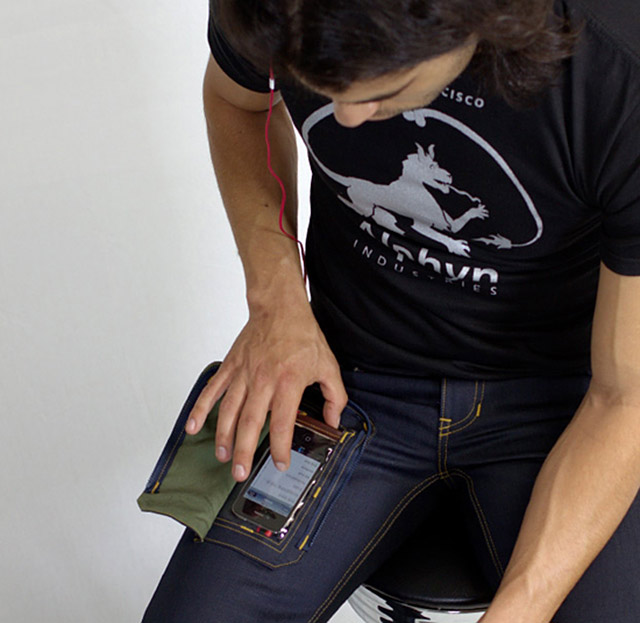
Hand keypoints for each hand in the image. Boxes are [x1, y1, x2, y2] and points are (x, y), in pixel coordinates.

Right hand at [185, 300, 347, 481]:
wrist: (279, 308)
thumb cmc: (302, 335)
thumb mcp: (327, 365)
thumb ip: (335, 396)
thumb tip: (334, 421)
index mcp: (288, 383)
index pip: (282, 423)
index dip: (280, 448)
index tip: (280, 464)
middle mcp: (263, 381)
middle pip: (249, 423)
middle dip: (243, 451)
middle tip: (239, 473)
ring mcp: (243, 374)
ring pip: (228, 411)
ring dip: (223, 436)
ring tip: (222, 457)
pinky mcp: (231, 367)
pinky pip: (212, 390)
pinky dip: (200, 409)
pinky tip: (193, 427)